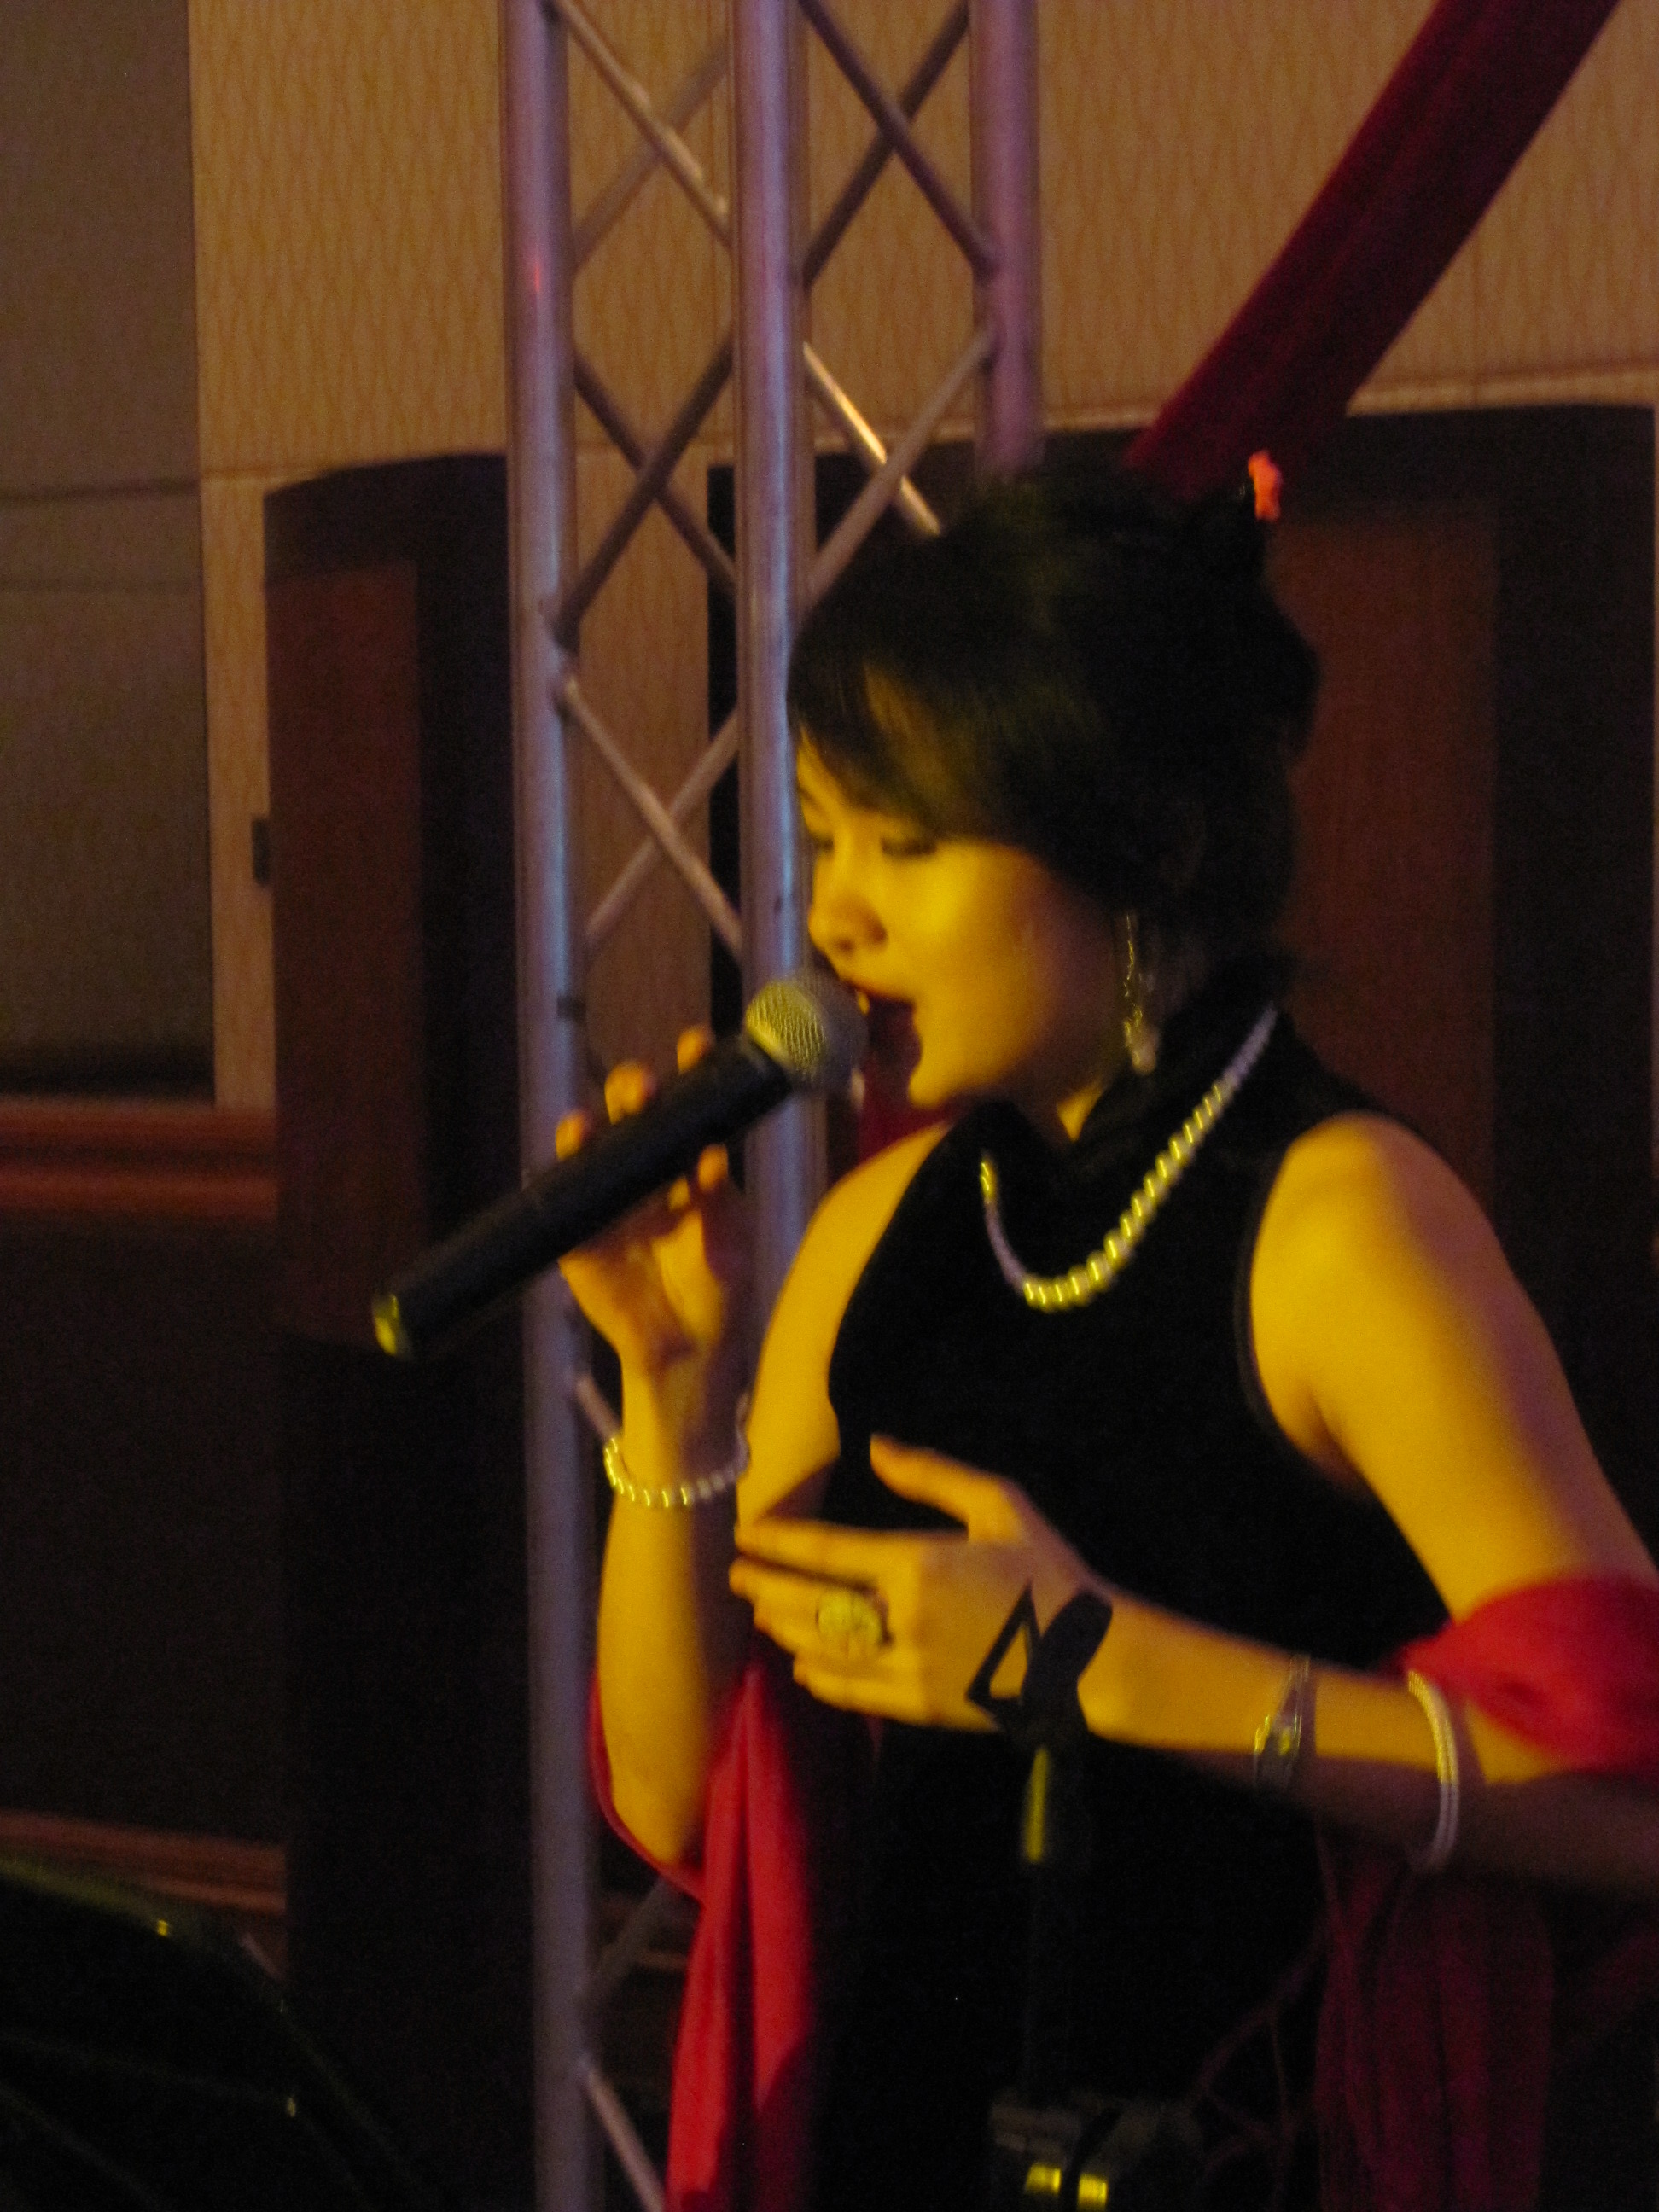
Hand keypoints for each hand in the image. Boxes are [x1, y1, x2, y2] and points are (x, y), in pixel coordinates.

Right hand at [557, 1028, 751, 1436]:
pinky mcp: (580, 1231)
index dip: (692, 1069)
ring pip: (594, 1144)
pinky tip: (570, 1144)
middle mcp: (649, 1168)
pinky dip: (565, 1166)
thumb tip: (714, 1156)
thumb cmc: (719, 1286)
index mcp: (692, 1161)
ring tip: (594, 1119)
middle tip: (643, 1086)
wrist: (687, 1348)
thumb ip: (719, 1202)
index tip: (697, 1043)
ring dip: (593, 1124)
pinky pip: (566, 1191)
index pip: (690, 1104)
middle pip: (636, 1112)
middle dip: (635, 1090)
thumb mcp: (728, 1244)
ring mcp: (612, 1196)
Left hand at [730, 1438, 1108, 1728]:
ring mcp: (909, 1667)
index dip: (780, 1543)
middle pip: (814, 1604)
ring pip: (828, 1650)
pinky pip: (855, 1692)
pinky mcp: (922, 1705)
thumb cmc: (1047, 1571)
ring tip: (763, 1613)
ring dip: (788, 1630)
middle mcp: (903, 1617)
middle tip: (738, 1577)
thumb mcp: (1001, 1504)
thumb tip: (876, 1447)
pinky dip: (822, 1678)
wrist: (1090, 1655)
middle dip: (769, 1588)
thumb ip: (933, 1476)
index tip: (747, 1534)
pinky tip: (803, 1665)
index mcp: (918, 1563)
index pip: (827, 1552)